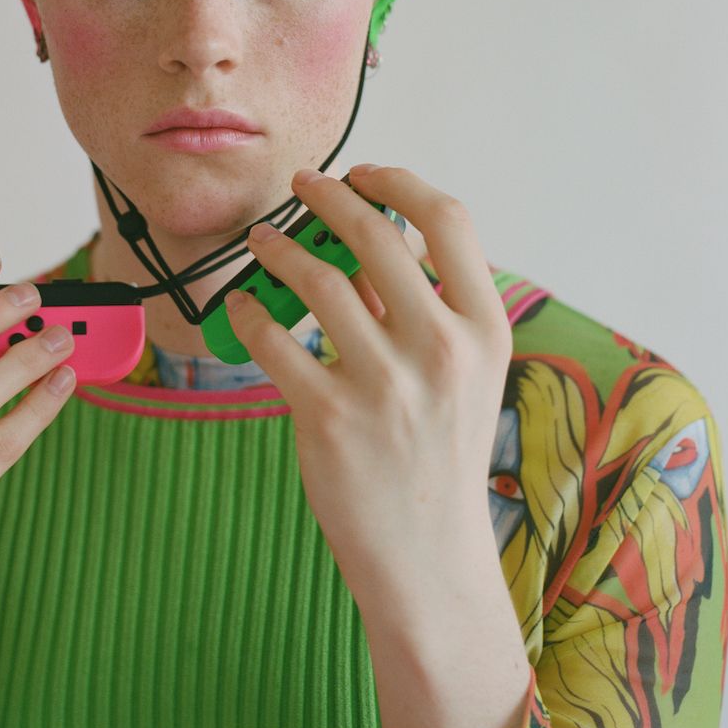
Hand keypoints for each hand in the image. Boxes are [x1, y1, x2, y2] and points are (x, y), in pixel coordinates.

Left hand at [225, 164, 512, 615]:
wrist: (428, 555)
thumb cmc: (441, 450)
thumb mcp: (464, 372)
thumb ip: (426, 303)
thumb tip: (381, 231)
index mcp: (484, 328)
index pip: (448, 219)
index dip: (399, 181)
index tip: (362, 173)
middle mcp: (441, 349)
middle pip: (375, 234)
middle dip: (328, 196)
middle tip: (301, 187)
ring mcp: (385, 384)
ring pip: (315, 278)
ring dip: (278, 247)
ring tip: (261, 241)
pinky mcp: (329, 417)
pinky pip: (273, 338)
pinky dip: (248, 311)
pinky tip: (242, 305)